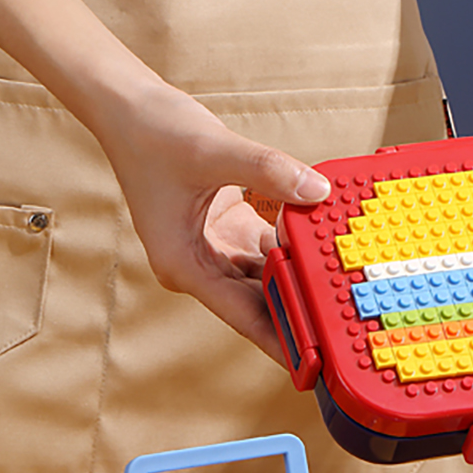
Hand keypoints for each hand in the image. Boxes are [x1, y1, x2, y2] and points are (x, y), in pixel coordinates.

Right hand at [96, 81, 330, 362]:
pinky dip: (293, 248)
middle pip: (258, 303)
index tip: (315, 368)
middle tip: (346, 335)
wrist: (126, 104)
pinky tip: (325, 249)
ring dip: (299, 281)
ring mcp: (213, 248)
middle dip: (299, 316)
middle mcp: (198, 265)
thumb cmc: (152, 132)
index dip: (281, 342)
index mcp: (185, 264)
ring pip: (266, 278)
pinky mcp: (226, 227)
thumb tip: (317, 192)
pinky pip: (268, 248)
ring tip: (345, 298)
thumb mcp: (214, 151)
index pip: (243, 316)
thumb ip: (269, 171)